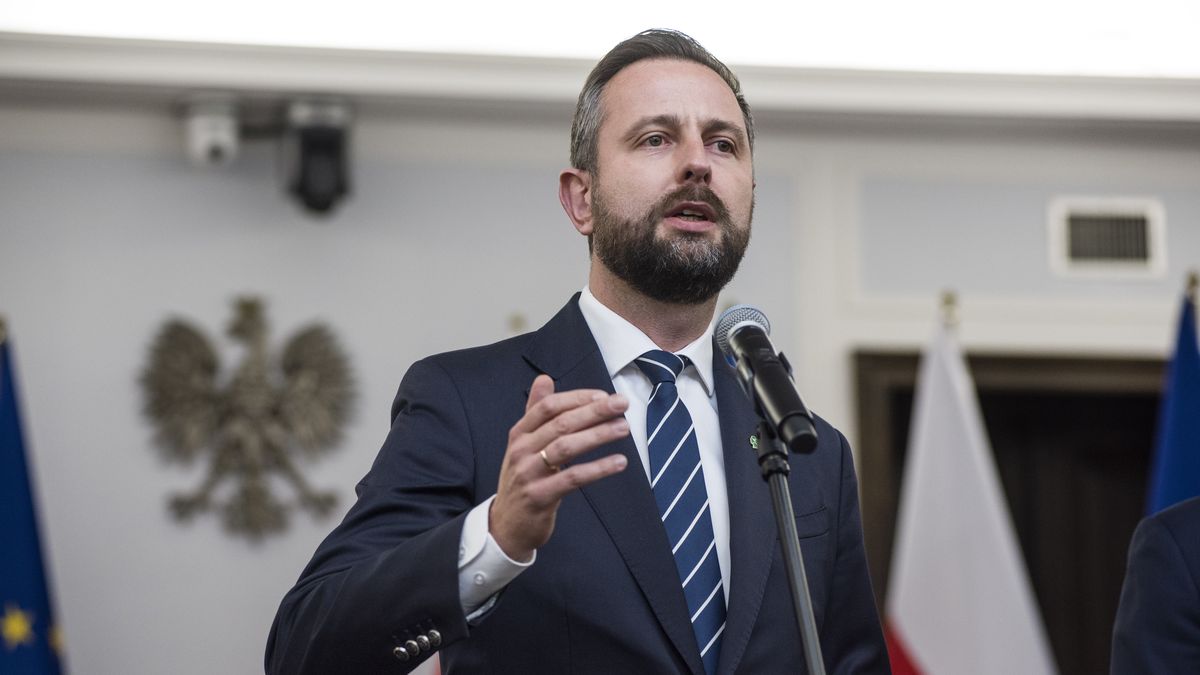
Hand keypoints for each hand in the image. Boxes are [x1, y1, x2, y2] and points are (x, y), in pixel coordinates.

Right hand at [489, 374, 629, 560]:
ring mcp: (529, 473)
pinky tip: (619, 462)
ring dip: (598, 435)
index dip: (577, 398)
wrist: (506, 524)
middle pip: (560, 424)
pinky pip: (573, 478)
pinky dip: (598, 468)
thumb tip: (544, 378)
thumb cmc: (522, 479)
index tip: (603, 395)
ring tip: (624, 428)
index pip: (548, 407)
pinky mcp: (540, 496)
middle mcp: (521, 450)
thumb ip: (535, 412)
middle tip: (621, 404)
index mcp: (519, 434)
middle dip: (594, 411)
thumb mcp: (523, 444)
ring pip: (567, 447)